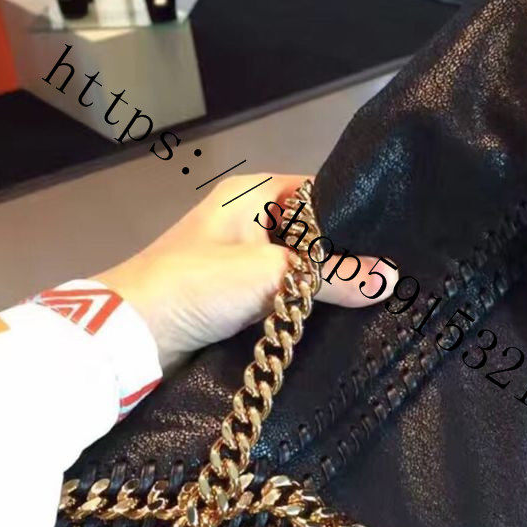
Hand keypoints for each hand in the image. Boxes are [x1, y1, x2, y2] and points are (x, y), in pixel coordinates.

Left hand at [95, 173, 396, 372]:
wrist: (131, 334)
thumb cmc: (200, 284)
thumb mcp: (274, 275)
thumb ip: (335, 277)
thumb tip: (393, 279)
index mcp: (252, 193)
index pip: (319, 192)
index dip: (354, 213)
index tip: (395, 238)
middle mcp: (247, 219)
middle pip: (311, 234)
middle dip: (345, 257)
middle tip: (394, 277)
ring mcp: (238, 260)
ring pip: (297, 269)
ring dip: (324, 287)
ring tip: (377, 301)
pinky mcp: (232, 297)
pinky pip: (280, 296)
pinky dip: (301, 308)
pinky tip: (338, 322)